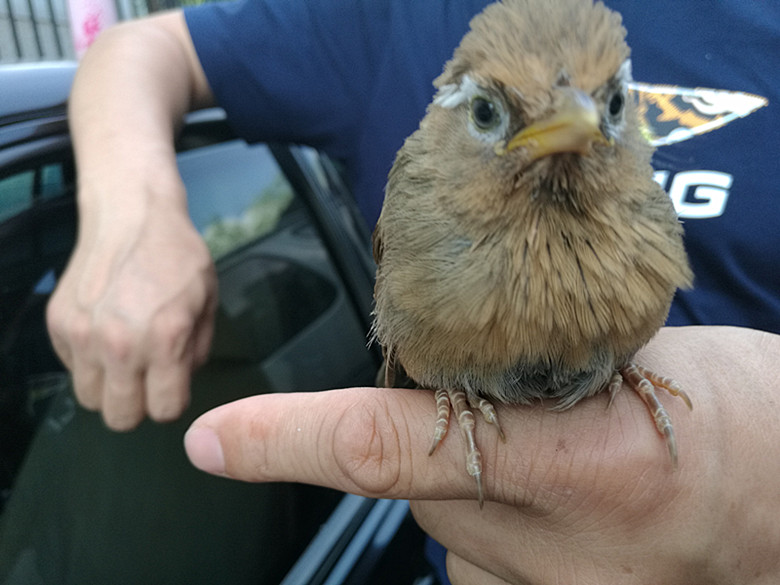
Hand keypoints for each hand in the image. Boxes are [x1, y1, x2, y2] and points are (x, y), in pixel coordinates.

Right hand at [47, 179, 216, 430]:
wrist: (131, 214)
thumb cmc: (178, 256)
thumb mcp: (207, 302)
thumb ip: (196, 351)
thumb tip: (178, 382)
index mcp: (165, 341)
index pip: (163, 411)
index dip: (172, 401)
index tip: (172, 384)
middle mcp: (119, 346)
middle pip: (119, 418)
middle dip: (137, 404)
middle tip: (146, 378)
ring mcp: (82, 336)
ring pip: (89, 399)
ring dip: (109, 387)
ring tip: (123, 356)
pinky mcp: (58, 324)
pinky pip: (71, 368)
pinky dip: (87, 360)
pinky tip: (104, 330)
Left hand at [184, 326, 779, 583]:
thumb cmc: (745, 422)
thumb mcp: (649, 365)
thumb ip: (534, 365)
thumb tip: (453, 350)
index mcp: (587, 463)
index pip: (399, 445)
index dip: (291, 440)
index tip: (213, 439)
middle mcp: (555, 551)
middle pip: (415, 474)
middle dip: (431, 420)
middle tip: (511, 391)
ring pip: (440, 517)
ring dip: (465, 474)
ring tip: (559, 458)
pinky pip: (470, 552)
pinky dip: (485, 514)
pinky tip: (553, 502)